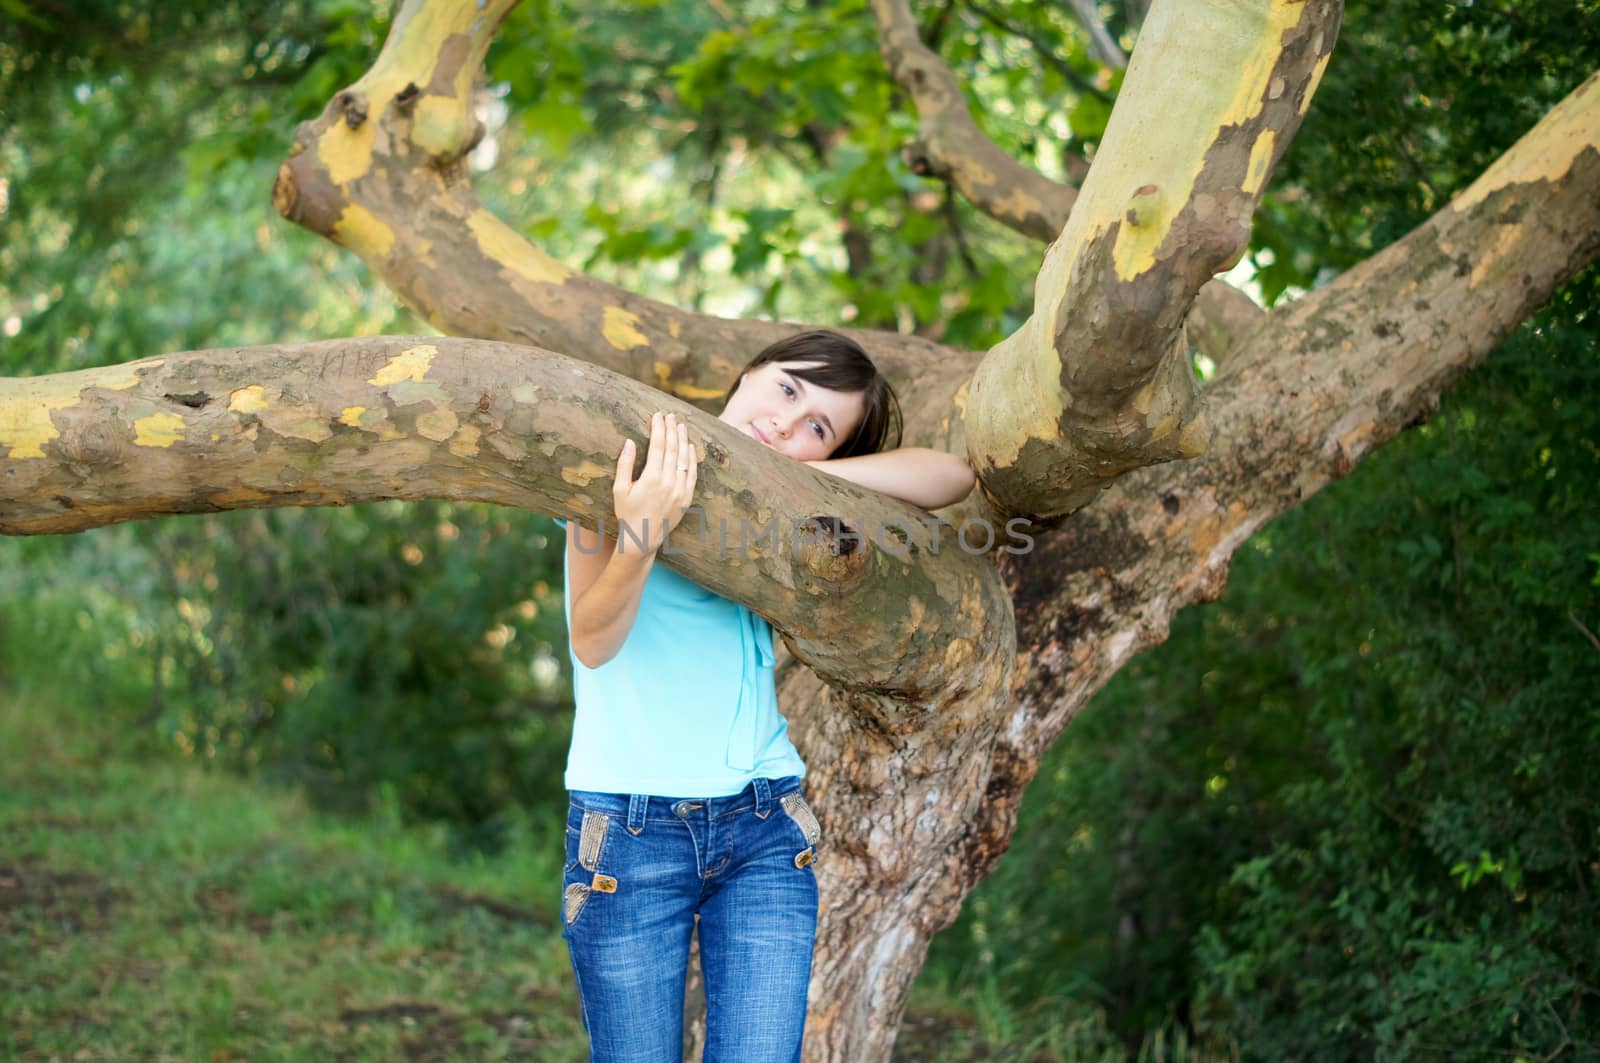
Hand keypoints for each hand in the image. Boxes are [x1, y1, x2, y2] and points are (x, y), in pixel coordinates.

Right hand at [612, 411, 697, 553]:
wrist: (642, 538)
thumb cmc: (627, 513)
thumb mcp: (620, 489)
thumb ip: (625, 464)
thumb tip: (629, 441)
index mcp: (651, 478)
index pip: (658, 445)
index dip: (659, 428)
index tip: (658, 416)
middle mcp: (669, 482)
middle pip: (673, 448)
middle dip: (672, 429)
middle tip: (671, 416)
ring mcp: (680, 490)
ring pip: (684, 459)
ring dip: (683, 440)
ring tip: (681, 426)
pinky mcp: (687, 498)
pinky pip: (692, 474)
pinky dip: (692, 459)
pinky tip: (690, 447)